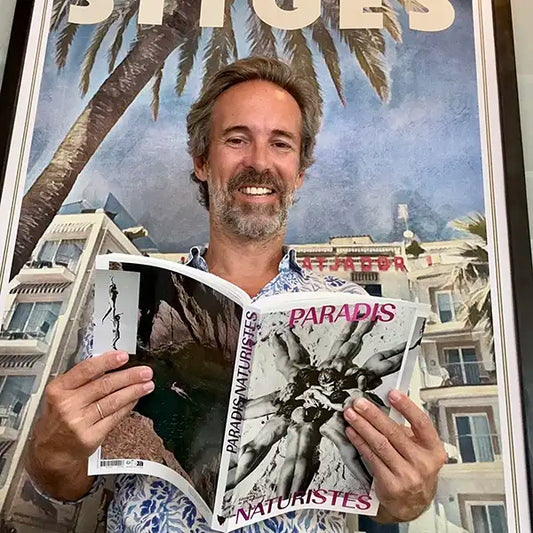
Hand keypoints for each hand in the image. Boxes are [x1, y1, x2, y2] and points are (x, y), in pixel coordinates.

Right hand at [27, 351, 153, 499]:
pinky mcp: (90, 437)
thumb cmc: (60, 416)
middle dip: (129, 377)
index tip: (124, 356)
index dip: (107, 362)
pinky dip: (127, 406)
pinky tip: (135, 399)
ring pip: (112, 401)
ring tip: (147, 385)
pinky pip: (114, 417)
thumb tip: (112, 364)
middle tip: (145, 372)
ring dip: (133, 391)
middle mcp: (67, 405)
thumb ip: (83, 379)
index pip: (86, 370)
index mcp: (59, 389)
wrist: (51, 450)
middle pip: (104, 386)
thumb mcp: (62, 394)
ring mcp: (79, 422)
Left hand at [343, 390, 445, 521]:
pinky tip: (352, 432)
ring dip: (362, 426)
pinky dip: (360, 442)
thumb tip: (385, 407)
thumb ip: (407, 431)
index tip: (392, 394)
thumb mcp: (420, 450)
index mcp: (433, 450)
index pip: (421, 423)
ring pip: (380, 444)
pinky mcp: (391, 484)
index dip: (407, 407)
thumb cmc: (416, 472)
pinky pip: (371, 457)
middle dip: (373, 415)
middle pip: (394, 432)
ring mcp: (407, 475)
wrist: (412, 504)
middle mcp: (422, 463)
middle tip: (359, 403)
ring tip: (351, 415)